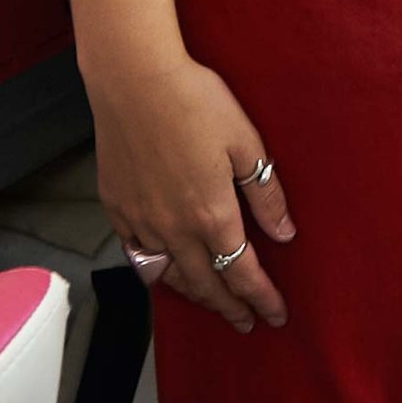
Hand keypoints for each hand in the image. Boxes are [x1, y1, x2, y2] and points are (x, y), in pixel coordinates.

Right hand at [89, 45, 295, 332]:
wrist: (133, 79)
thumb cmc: (193, 101)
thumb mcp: (245, 142)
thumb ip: (265, 194)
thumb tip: (284, 234)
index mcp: (212, 214)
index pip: (242, 274)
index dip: (261, 299)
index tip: (276, 315)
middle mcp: (174, 228)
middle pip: (206, 285)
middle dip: (231, 308)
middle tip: (247, 323)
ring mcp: (141, 221)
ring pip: (170, 277)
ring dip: (196, 296)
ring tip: (213, 303)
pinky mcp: (117, 208)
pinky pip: (139, 256)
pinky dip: (158, 273)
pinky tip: (167, 272)